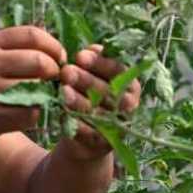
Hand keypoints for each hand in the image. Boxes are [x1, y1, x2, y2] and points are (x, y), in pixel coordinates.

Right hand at [0, 26, 66, 144]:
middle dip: (55, 71)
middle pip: (40, 61)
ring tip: (46, 95)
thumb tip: (50, 45)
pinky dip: (38, 112)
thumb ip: (8, 46)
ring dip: (48, 93)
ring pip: (37, 88)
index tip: (59, 57)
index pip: (32, 35)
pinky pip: (29, 114)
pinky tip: (34, 110)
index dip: (53, 46)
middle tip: (55, 79)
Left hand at [58, 44, 141, 159]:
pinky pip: (89, 132)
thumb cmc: (90, 96)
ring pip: (98, 111)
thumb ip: (94, 62)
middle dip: (85, 80)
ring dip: (80, 101)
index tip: (80, 55)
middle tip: (66, 71)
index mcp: (130, 85)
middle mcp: (129, 105)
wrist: (87, 136)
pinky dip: (76, 122)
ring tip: (63, 91)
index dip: (99, 62)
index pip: (118, 70)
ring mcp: (117, 126)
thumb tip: (91, 48)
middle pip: (107, 90)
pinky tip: (62, 113)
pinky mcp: (103, 144)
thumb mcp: (94, 77)